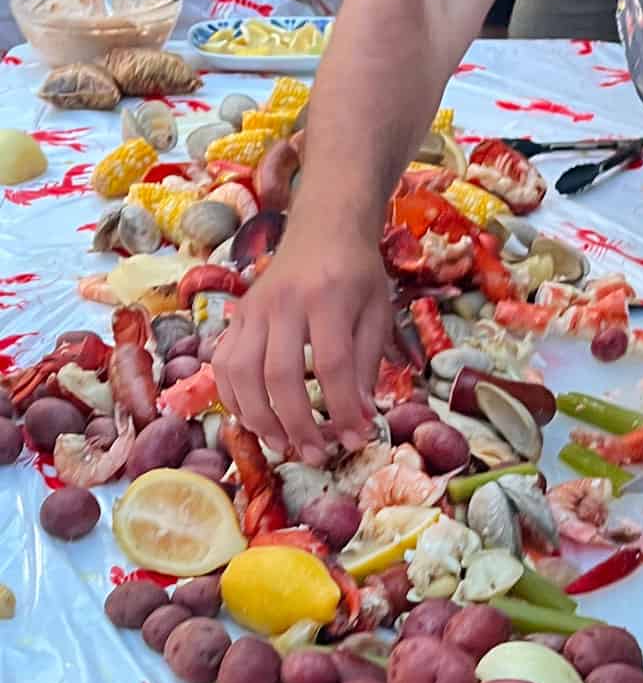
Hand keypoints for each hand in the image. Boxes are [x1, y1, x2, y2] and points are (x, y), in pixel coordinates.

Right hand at [213, 226, 391, 463]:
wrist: (325, 227)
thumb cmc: (357, 273)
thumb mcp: (378, 312)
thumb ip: (369, 362)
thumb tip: (361, 417)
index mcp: (328, 297)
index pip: (332, 364)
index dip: (343, 408)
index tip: (357, 438)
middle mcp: (284, 302)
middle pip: (279, 373)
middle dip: (297, 424)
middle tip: (315, 455)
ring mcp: (253, 308)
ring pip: (242, 372)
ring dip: (259, 418)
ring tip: (282, 446)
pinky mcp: (237, 315)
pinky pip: (223, 363)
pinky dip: (233, 398)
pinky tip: (253, 421)